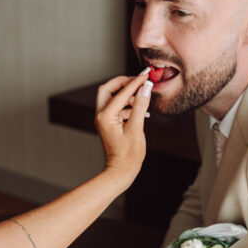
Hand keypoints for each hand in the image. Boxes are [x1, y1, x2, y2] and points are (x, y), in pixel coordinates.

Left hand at [94, 70, 150, 188]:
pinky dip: (129, 106)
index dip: (135, 82)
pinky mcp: (110, 124)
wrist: (121, 171)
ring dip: (127, 94)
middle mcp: (101, 115)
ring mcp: (104, 120)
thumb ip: (140, 106)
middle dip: (123, 82)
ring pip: (113, 98)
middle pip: (108, 89)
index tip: (146, 75)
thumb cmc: (128, 154)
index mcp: (106, 115)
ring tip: (143, 96)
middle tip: (138, 81)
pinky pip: (118, 108)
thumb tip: (145, 87)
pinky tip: (142, 111)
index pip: (121, 92)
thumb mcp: (137, 128)